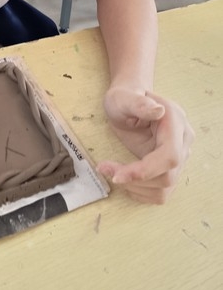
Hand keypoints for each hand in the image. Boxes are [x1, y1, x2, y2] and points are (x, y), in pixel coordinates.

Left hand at [97, 87, 193, 203]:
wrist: (128, 102)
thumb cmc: (125, 98)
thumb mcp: (124, 98)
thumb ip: (139, 104)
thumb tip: (158, 111)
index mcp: (175, 121)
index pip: (170, 156)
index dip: (146, 171)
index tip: (118, 176)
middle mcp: (183, 141)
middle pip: (168, 176)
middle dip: (135, 180)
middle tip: (107, 170)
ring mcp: (179, 156)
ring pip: (165, 188)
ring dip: (136, 187)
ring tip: (113, 172)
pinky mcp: (170, 168)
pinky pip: (160, 191)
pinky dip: (140, 191)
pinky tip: (125, 178)